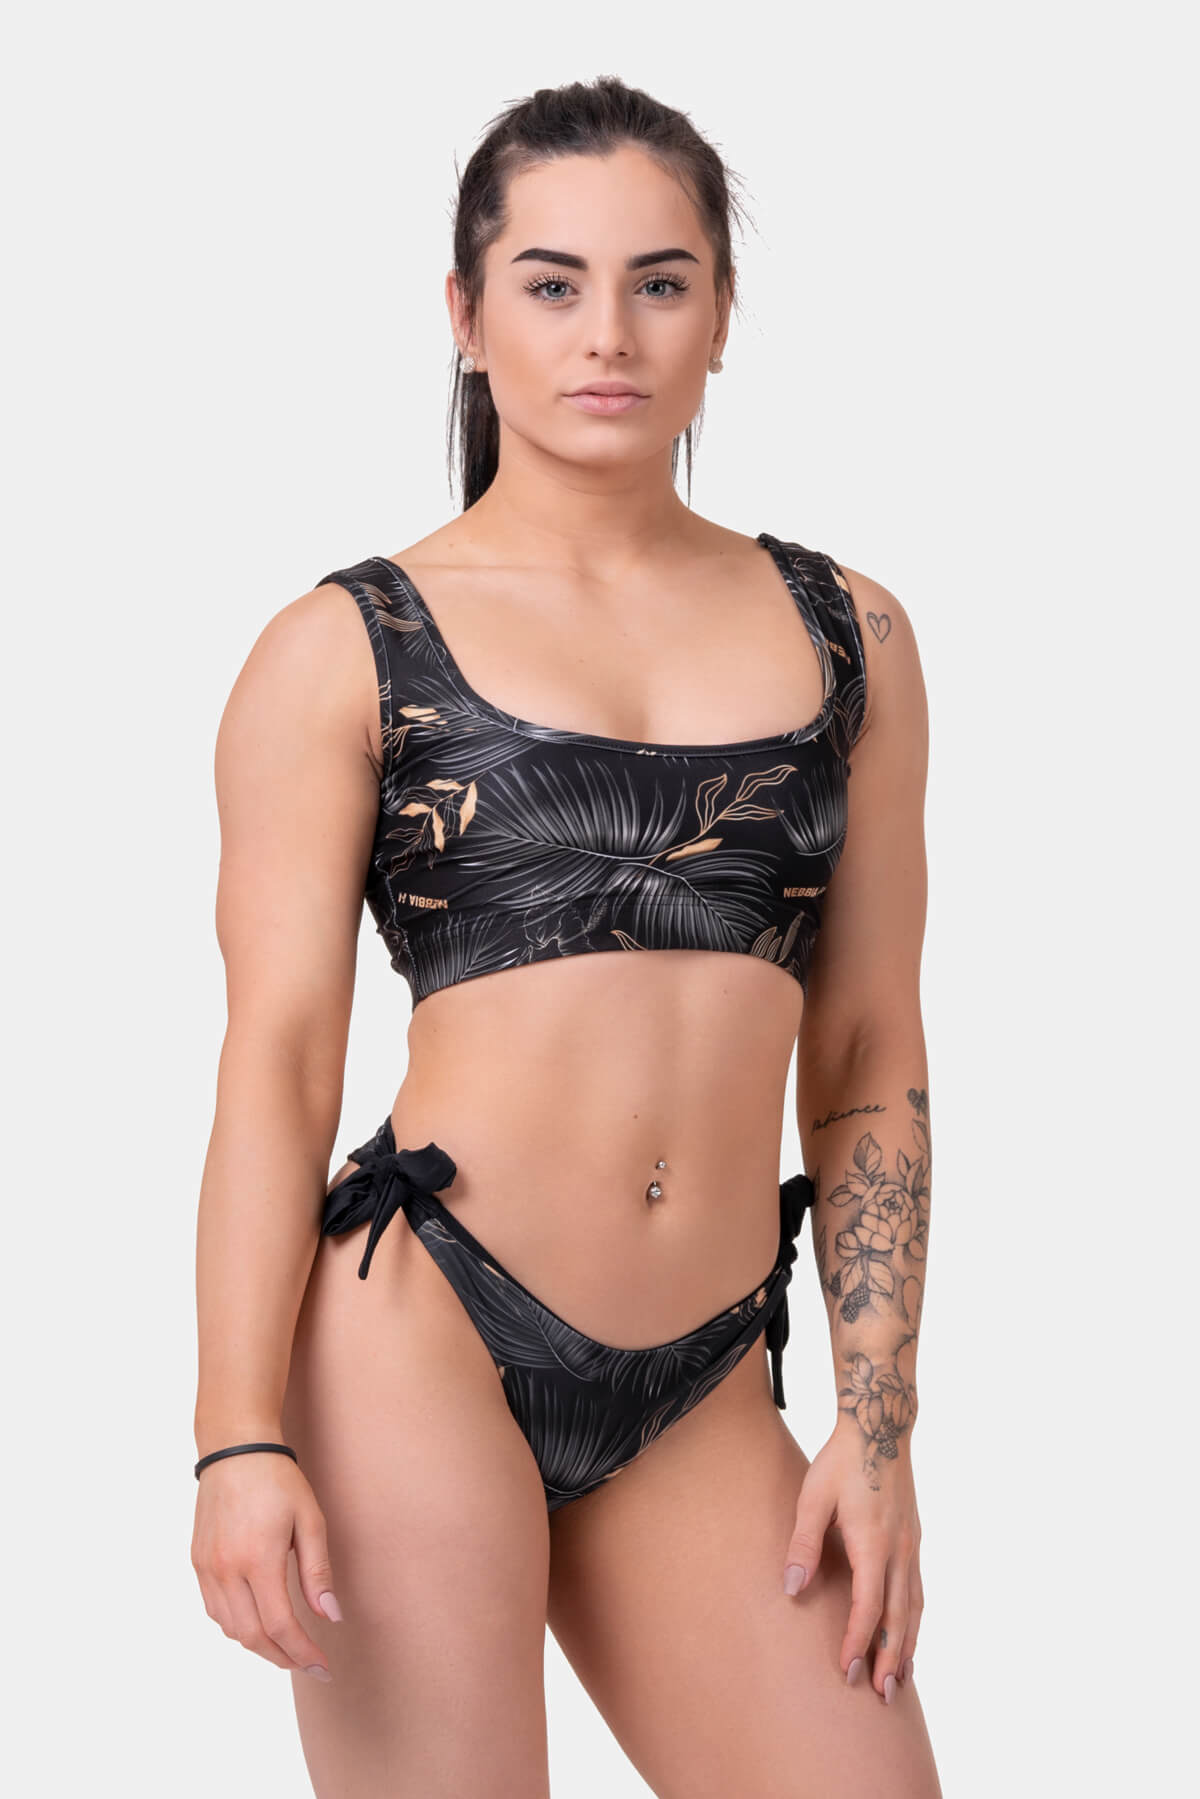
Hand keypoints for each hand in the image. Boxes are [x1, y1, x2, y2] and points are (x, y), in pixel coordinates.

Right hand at [191, 1448, 342, 1680]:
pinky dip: (237, 1625)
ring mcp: (206, 1568)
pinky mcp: (197, 1562)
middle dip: (283, 1658)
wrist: (235, 1449)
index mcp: (258, 1559)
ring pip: (230, 1628)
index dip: (303, 1653)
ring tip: (287, 1645)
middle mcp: (226, 1569)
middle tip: (308, 1664)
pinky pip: (215, 1610)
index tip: (323, 1668)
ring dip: (259, 1645)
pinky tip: (257, 1620)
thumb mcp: (310, 1520)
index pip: (280, 1626)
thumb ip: (318, 1572)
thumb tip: (330, 1616)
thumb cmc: (278, 1480)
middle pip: (252, 1636)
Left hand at [781, 1419, 922, 1700]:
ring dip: (907, 1645)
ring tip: (900, 1680)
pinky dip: (914, 1621)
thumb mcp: (813, 1497)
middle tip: (883, 1696)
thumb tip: (791, 1588)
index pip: (867, 1606)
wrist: (880, 1430)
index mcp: (873, 1543)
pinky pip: (918, 1592)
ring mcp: (911, 1546)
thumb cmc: (841, 1463)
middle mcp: (899, 1551)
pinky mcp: (914, 1541)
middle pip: (898, 1617)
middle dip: (890, 1658)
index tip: (847, 1670)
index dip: (857, 1641)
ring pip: (913, 1608)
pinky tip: (907, 1635)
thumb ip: (803, 1543)